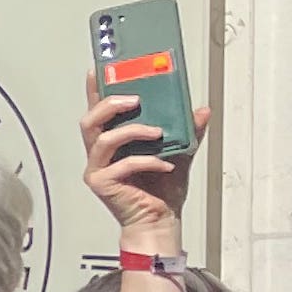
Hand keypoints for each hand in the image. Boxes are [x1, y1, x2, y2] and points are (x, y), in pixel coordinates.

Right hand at [83, 79, 202, 252]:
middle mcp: (99, 154)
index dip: (96, 90)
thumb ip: (188, 131)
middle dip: (110, 104)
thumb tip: (201, 110)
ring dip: (132, 131)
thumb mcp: (180, 153)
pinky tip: (165, 164)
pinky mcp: (101, 184)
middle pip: (89, 120)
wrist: (160, 221)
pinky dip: (147, 161)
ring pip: (103, 139)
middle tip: (135, 99)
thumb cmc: (162, 191)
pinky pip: (122, 164)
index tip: (100, 70)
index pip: (99, 111)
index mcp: (113, 143)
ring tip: (158, 132)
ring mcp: (97, 169)